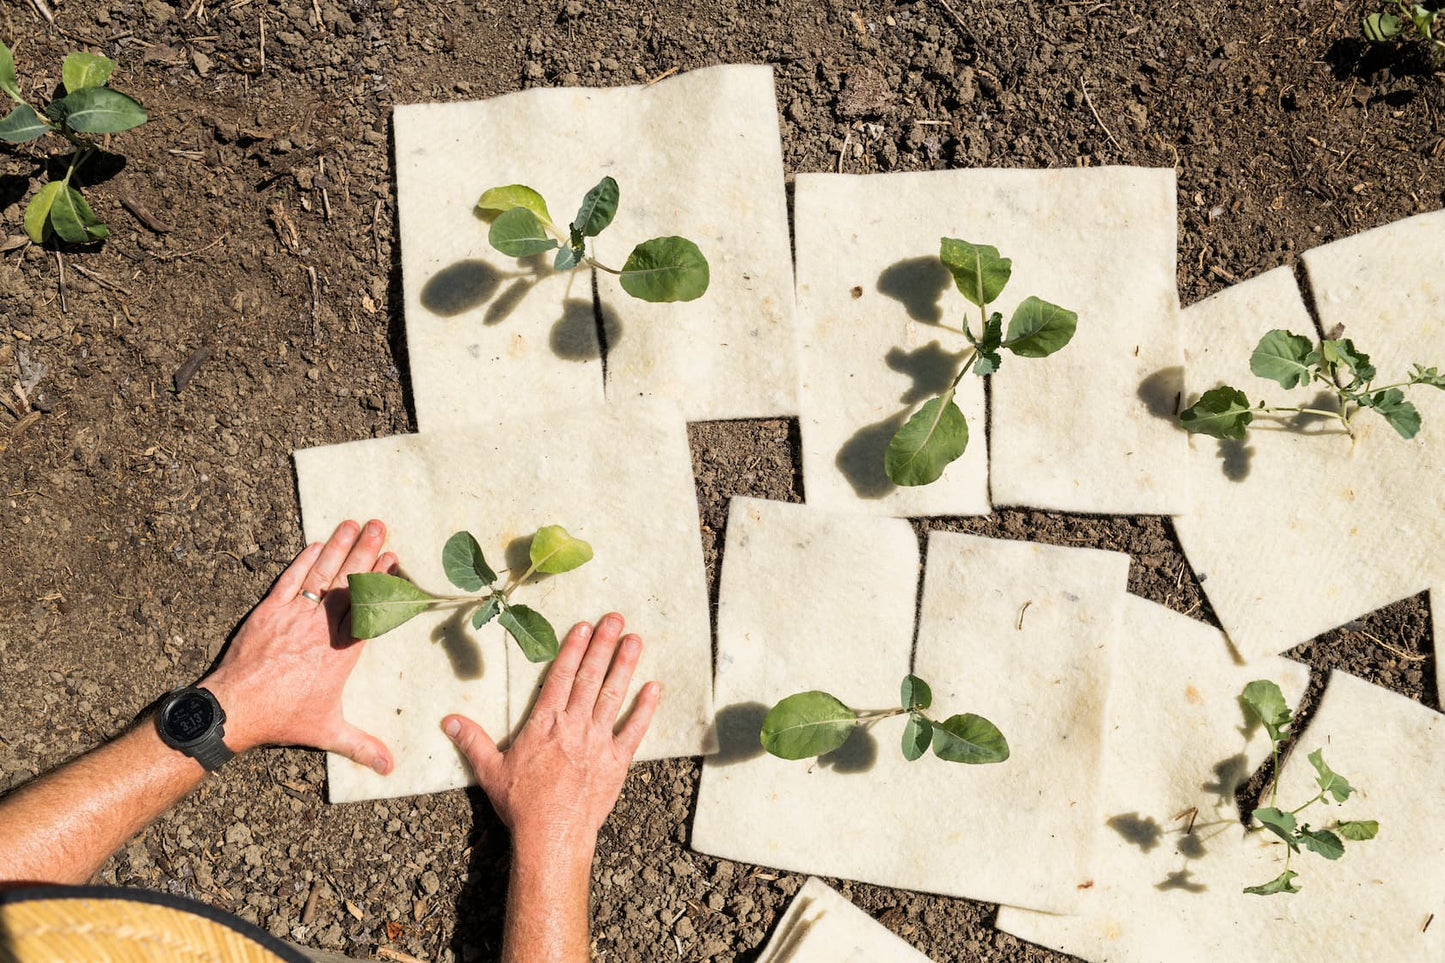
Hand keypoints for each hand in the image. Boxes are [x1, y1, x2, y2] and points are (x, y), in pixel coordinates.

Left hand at [203, 519, 396, 773]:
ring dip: (339, 546)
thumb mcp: (328, 732)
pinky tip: (316, 543)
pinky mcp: (269, 611)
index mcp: (342, 651)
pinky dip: (303, 560)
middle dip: (366, 550)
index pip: (368, 607)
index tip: (394, 558)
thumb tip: (390, 768)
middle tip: (380, 525)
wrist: (236, 708)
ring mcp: (295, 615)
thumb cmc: (284, 719)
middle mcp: (322, 627)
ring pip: (322, 573)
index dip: (382, 580)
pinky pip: (290, 579)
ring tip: (354, 522)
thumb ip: (362, 745)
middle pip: (350, 581)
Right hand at [443, 614, 659, 856]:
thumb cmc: (521, 805)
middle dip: (603, 644)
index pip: (561, 676)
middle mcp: (574, 726)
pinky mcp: (617, 762)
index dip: (573, 648)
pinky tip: (654, 687)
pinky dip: (645, 709)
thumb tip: (448, 720)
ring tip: (635, 640)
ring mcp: (598, 742)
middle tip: (616, 618)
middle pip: (590, 677)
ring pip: (613, 696)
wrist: (551, 837)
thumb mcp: (490, 770)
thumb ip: (473, 741)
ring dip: (625, 666)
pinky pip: (634, 731)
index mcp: (545, 723)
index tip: (584, 626)